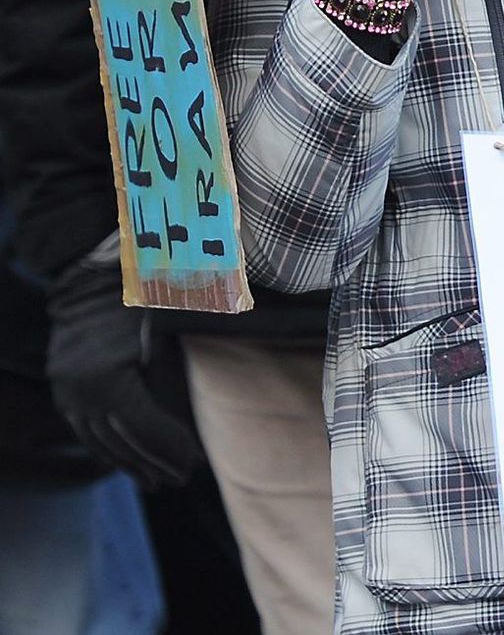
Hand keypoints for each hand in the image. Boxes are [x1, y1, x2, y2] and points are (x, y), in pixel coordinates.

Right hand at [47, 261, 200, 488]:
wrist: (104, 266)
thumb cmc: (149, 297)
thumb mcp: (169, 341)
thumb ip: (175, 389)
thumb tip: (193, 437)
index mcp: (103, 376)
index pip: (142, 426)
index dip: (171, 448)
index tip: (196, 463)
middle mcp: (76, 386)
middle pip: (120, 438)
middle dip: (154, 462)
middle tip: (182, 479)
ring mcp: (64, 384)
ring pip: (98, 438)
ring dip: (129, 462)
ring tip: (156, 482)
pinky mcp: (61, 380)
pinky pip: (83, 425)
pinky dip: (106, 445)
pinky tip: (125, 461)